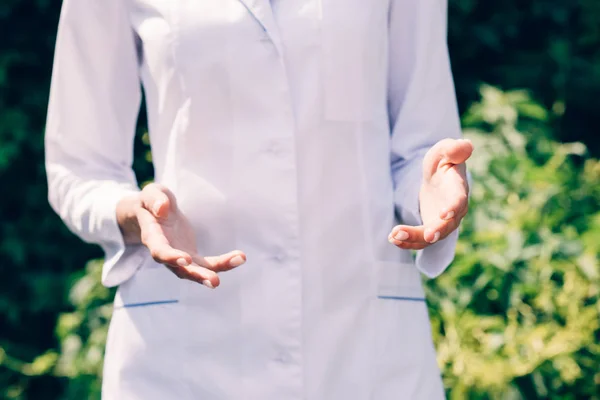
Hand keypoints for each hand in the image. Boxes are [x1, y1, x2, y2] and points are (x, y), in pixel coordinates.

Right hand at [118, 183, 245, 288]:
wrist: (151, 214)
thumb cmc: (150, 202)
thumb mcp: (150, 193)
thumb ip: (154, 199)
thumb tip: (162, 208)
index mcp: (153, 237)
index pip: (160, 251)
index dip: (171, 257)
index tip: (186, 259)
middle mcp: (165, 253)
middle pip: (180, 270)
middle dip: (197, 275)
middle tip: (215, 281)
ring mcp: (179, 257)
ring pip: (196, 271)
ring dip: (214, 272)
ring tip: (236, 262)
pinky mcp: (192, 257)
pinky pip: (207, 264)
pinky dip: (223, 263)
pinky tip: (239, 258)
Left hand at [388, 138, 472, 249]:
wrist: (436, 178)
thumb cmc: (441, 162)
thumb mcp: (444, 151)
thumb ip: (453, 149)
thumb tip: (465, 145)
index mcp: (458, 190)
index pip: (459, 201)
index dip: (453, 208)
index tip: (444, 214)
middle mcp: (454, 212)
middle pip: (447, 226)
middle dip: (436, 231)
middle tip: (427, 236)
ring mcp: (442, 224)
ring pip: (430, 237)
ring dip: (413, 238)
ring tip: (394, 235)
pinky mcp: (430, 230)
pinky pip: (420, 240)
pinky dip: (406, 242)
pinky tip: (392, 238)